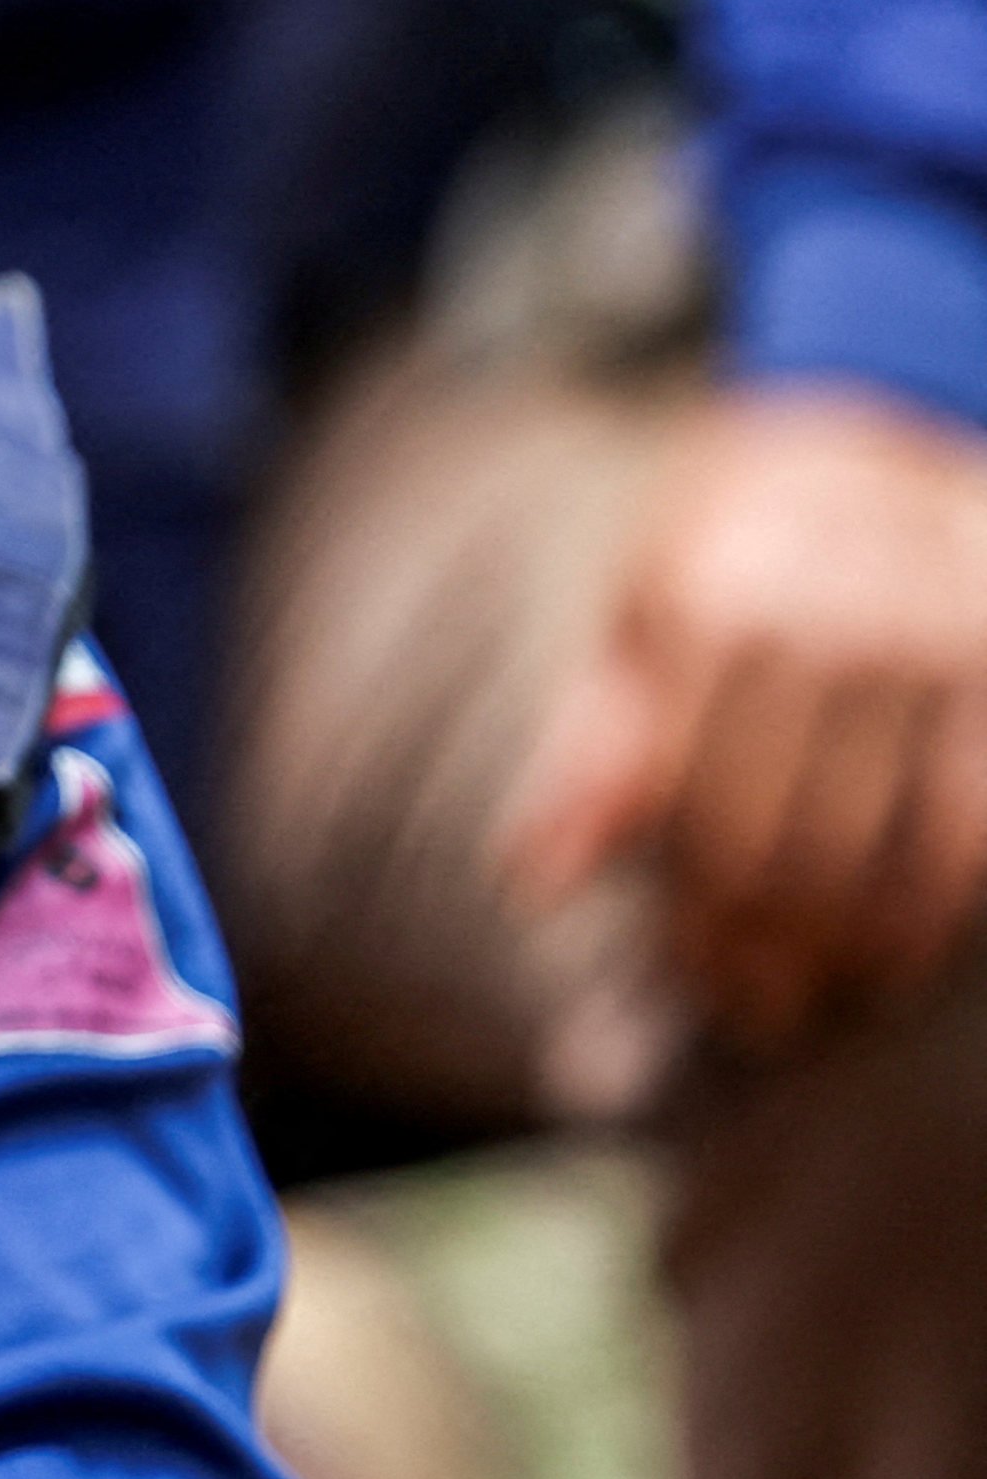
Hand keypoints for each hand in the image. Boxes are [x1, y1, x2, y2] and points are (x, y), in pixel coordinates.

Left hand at [505, 384, 986, 1049]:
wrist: (883, 474)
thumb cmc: (740, 572)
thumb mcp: (647, 637)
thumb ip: (593, 753)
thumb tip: (534, 879)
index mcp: (710, 603)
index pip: (684, 813)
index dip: (689, 913)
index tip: (697, 978)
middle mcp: (826, 619)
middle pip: (774, 850)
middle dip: (760, 949)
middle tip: (754, 1004)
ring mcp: (931, 643)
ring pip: (874, 860)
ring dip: (842, 951)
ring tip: (817, 991)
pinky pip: (962, 837)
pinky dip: (926, 915)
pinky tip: (894, 956)